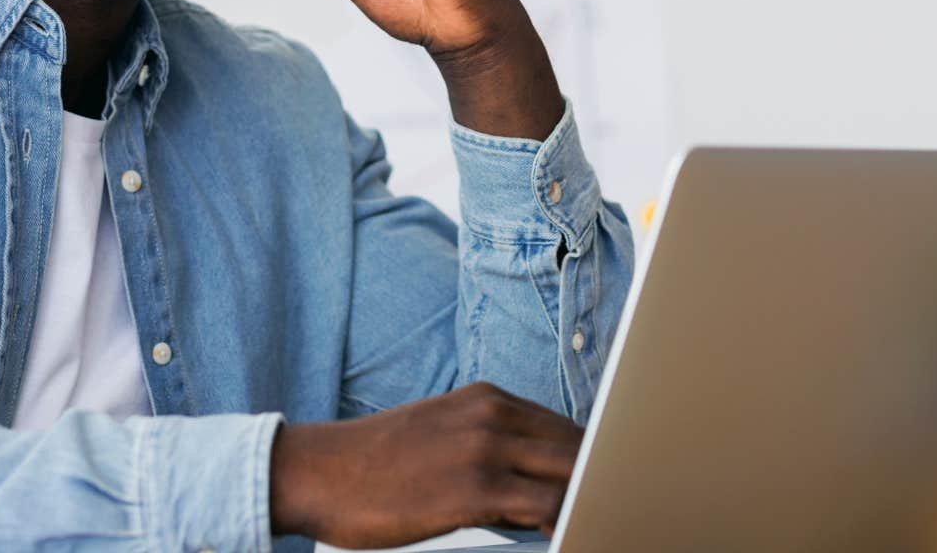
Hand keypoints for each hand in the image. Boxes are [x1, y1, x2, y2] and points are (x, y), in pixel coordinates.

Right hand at [268, 382, 582, 546]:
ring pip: (573, 475)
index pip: (567, 428)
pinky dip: (568, 522)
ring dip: (593, 501)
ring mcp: (485, 450)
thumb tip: (537, 478)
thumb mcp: (440, 433)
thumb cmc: (375, 464)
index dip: (596, 460)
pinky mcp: (475, 490)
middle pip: (581, 447)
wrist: (318, 472)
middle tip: (618, 509)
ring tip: (604, 522)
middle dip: (604, 479)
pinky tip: (569, 536)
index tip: (611, 485)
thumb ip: (491, 443)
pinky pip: (548, 508)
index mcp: (486, 399)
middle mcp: (492, 415)